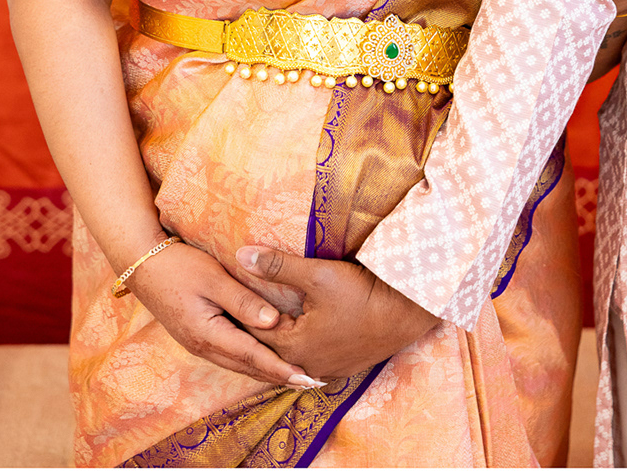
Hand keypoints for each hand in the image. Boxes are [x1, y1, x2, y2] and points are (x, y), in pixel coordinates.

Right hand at [125, 241, 320, 388]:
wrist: (142, 264)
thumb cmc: (178, 266)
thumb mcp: (213, 278)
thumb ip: (244, 301)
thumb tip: (275, 323)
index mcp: (208, 334)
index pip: (254, 356)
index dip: (282, 368)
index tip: (308, 378)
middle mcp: (204, 347)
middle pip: (248, 367)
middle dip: (280, 376)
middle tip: (312, 382)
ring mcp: (199, 345)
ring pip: (240, 365)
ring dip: (267, 371)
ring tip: (295, 375)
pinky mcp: (197, 337)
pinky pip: (231, 356)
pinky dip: (252, 360)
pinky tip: (265, 357)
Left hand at [236, 245, 439, 382]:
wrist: (407, 312)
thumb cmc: (361, 293)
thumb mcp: (316, 275)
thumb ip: (276, 266)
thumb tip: (240, 256)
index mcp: (294, 347)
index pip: (251, 331)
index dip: (236, 313)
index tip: (219, 299)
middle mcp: (307, 365)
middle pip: (268, 347)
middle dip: (251, 329)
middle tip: (230, 311)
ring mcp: (327, 370)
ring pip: (289, 356)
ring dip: (275, 340)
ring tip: (258, 321)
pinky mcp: (342, 368)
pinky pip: (308, 360)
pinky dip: (296, 348)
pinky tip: (293, 335)